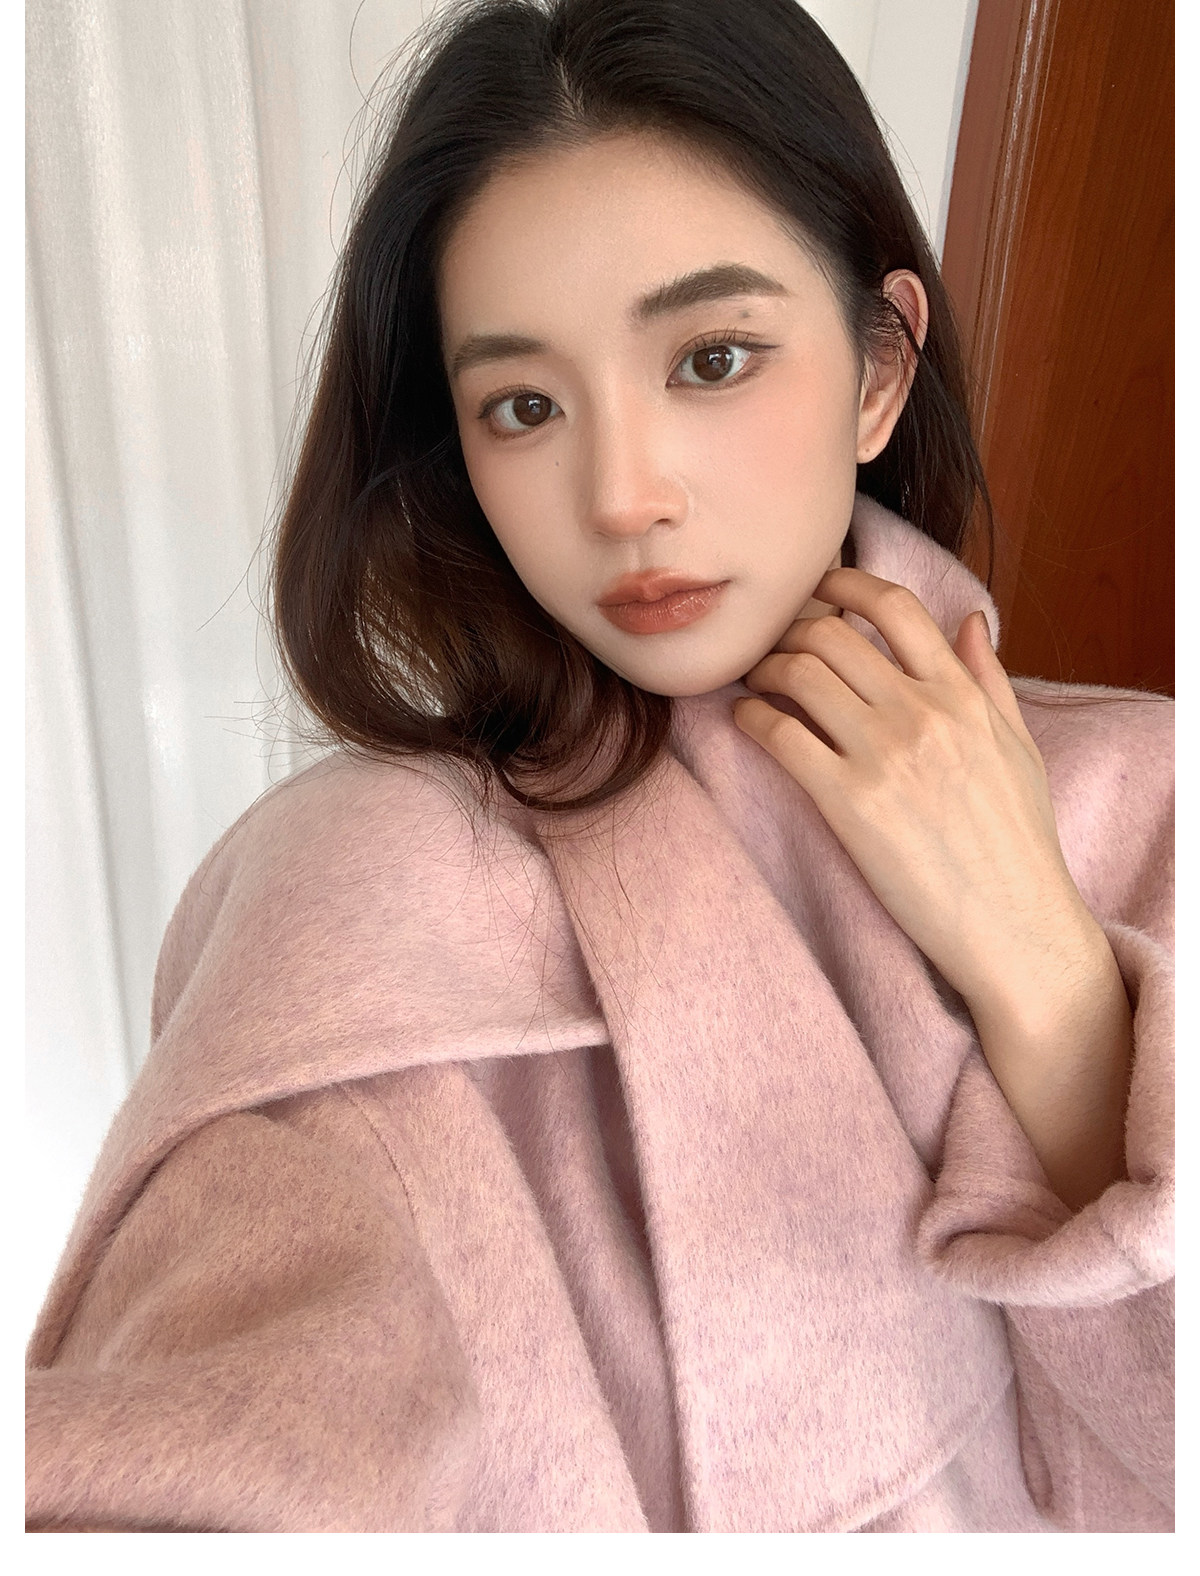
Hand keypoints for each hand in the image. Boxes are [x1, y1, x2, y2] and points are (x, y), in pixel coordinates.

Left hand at [733, 567, 1104, 1018]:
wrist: (1015, 927)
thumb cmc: (1019, 843)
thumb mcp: (1020, 749)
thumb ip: (989, 680)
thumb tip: (969, 621)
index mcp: (963, 695)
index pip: (894, 606)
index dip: (844, 584)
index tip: (817, 590)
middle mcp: (922, 713)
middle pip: (831, 633)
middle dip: (789, 629)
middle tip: (771, 644)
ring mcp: (884, 755)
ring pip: (798, 674)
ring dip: (763, 668)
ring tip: (754, 681)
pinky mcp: (849, 802)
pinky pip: (781, 734)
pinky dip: (751, 718)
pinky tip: (747, 721)